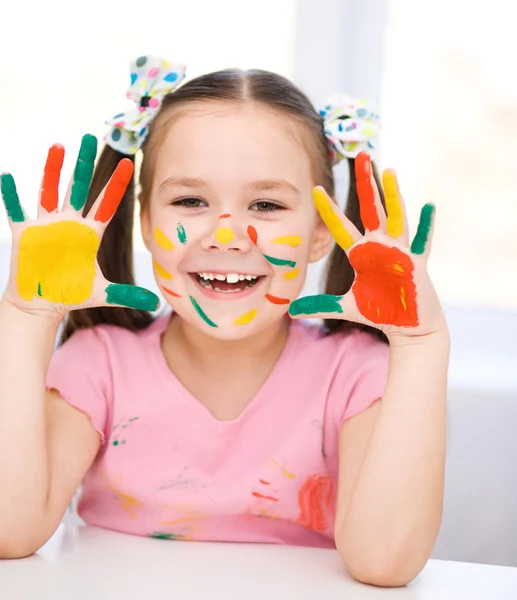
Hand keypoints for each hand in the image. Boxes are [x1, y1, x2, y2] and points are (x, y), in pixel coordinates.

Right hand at [1, 135, 158, 318]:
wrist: (41, 304)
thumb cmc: (70, 294)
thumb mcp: (102, 293)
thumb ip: (127, 294)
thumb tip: (155, 303)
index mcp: (89, 233)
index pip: (106, 203)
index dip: (116, 185)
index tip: (127, 163)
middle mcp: (68, 223)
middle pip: (78, 187)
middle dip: (83, 164)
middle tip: (90, 137)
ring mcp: (45, 225)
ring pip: (49, 191)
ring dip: (52, 170)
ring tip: (58, 146)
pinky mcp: (24, 233)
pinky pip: (16, 210)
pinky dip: (11, 195)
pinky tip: (8, 177)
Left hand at [289, 152, 445, 338]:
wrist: (408, 326)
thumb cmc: (380, 312)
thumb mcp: (345, 308)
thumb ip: (320, 306)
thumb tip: (291, 312)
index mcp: (363, 254)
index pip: (342, 227)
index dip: (329, 210)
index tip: (317, 189)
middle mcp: (381, 247)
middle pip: (372, 210)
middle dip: (366, 184)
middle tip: (361, 155)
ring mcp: (399, 253)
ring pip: (396, 217)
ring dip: (393, 196)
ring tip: (389, 171)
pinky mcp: (416, 265)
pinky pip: (421, 242)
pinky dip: (426, 226)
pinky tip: (429, 207)